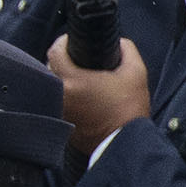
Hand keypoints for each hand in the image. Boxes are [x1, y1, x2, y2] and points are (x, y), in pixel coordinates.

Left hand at [57, 37, 151, 151]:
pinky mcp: (61, 125)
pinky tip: (79, 98)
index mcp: (73, 81)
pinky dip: (64, 98)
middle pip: (50, 68)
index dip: (63, 42)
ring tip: (78, 80)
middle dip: (62, 61)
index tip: (71, 43)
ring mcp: (58, 112)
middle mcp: (60, 96)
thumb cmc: (130, 110)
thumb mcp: (136, 72)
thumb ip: (126, 50)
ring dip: (61, 80)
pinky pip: (56, 104)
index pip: (54, 51)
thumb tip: (119, 43)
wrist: (126, 144)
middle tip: (77, 61)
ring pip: (51, 87)